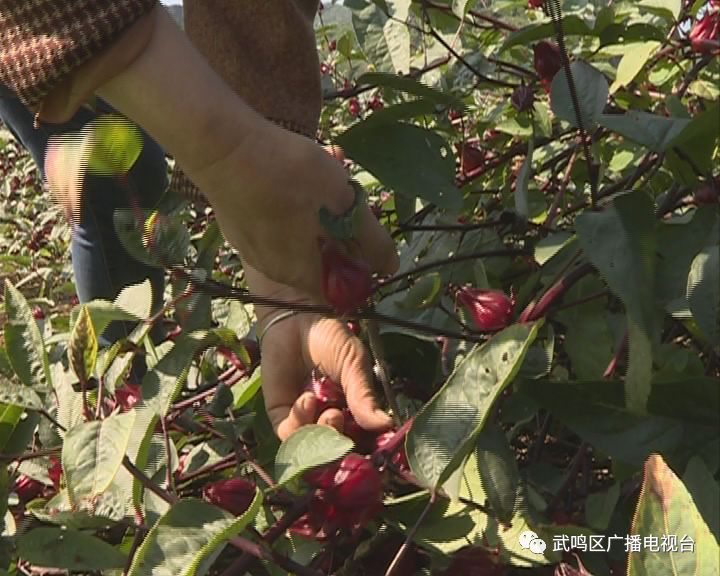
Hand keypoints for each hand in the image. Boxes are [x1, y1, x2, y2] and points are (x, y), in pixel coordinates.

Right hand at [86, 8, 396, 299]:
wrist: (222, 146)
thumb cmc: (291, 177)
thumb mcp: (345, 205)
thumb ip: (371, 241)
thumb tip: (389, 269)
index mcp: (304, 274)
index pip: (342, 289)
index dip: (359, 264)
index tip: (363, 230)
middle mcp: (275, 271)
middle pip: (319, 260)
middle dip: (338, 231)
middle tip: (344, 194)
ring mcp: (252, 248)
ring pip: (297, 239)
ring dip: (316, 213)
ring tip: (322, 174)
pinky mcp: (237, 225)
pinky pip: (274, 225)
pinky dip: (290, 205)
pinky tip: (290, 175)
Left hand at [246, 264, 392, 440]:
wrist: (295, 318)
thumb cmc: (330, 338)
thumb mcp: (355, 364)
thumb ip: (365, 396)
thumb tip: (386, 425)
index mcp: (352, 411)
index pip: (361, 441)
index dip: (368, 450)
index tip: (375, 449)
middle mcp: (328, 420)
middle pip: (336, 450)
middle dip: (341, 444)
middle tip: (344, 421)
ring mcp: (304, 419)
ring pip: (312, 447)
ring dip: (322, 435)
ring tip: (330, 414)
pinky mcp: (280, 414)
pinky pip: (288, 433)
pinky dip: (299, 423)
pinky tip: (307, 400)